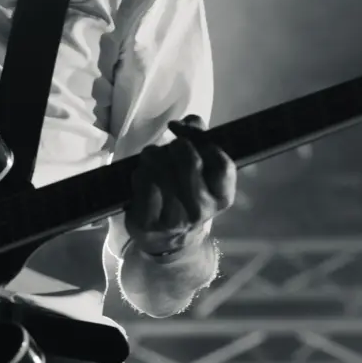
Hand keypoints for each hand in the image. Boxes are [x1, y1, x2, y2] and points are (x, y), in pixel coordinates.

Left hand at [125, 115, 235, 255]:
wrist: (168, 240)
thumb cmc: (186, 194)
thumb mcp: (202, 173)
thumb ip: (200, 140)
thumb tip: (189, 122)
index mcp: (222, 197)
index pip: (221, 161)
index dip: (200, 138)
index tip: (184, 130)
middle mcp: (202, 210)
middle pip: (188, 159)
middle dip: (174, 146)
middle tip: (167, 148)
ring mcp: (174, 219)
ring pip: (160, 168)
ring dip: (152, 157)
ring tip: (152, 161)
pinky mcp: (148, 222)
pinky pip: (142, 181)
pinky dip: (139, 173)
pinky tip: (142, 176)